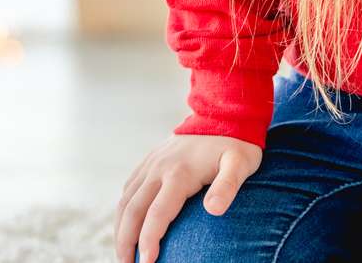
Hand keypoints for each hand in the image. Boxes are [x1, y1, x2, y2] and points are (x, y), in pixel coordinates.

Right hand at [116, 133, 262, 262]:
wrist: (225, 113)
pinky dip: (123, 211)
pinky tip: (125, 226)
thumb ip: (227, 187)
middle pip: (132, 211)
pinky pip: (128, 188)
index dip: (149, 241)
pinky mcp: (150, 161)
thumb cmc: (237, 144)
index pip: (157, 214)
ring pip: (125, 200)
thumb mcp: (240, 164)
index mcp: (179, 173)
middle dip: (126, 243)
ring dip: (120, 229)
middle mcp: (159, 168)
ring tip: (124, 255)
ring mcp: (152, 164)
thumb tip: (213, 210)